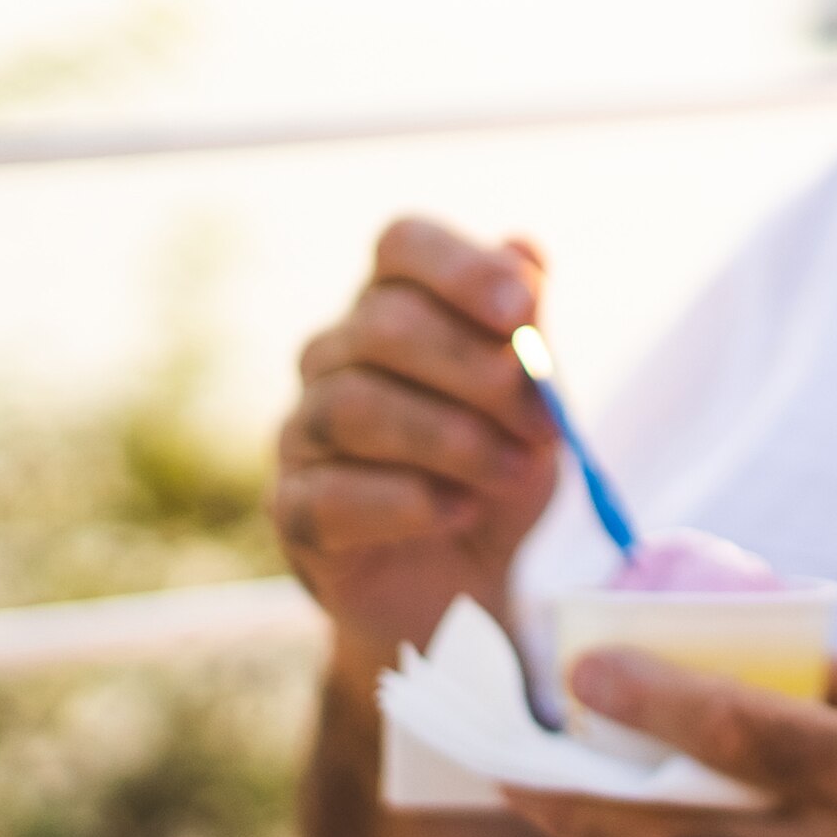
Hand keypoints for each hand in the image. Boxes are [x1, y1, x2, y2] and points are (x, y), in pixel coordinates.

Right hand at [274, 217, 564, 661]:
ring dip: (453, 441)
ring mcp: (303, 432)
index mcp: (399, 308)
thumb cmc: (499, 477)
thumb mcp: (537, 407)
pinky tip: (459, 512)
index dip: (459, 268)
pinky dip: (409, 501)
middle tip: (544, 426)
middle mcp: (337, 356)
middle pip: (384, 325)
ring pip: (354, 405)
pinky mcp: (292, 509)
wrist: (470, 591)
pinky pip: (331, 492)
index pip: (403, 245)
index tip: (521, 310)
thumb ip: (530, 336)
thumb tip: (526, 248)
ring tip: (514, 475)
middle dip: (478, 373)